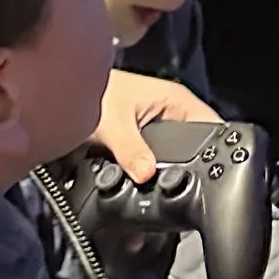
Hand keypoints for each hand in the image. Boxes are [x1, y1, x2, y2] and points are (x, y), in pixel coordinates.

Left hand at [93, 69, 217, 184]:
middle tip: (180, 189)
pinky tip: (148, 183)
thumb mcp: (112, 123)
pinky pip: (160, 157)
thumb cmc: (92, 90)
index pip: (212, 127)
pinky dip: (155, 169)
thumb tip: (146, 173)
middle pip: (197, 145)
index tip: (207, 175)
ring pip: (178, 153)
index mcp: (176, 100)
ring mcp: (161, 124)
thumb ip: (129, 149)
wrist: (65, 87)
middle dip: (190, 168)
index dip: (213, 151)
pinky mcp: (146, 137)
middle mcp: (173, 111)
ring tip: (162, 190)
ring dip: (170, 170)